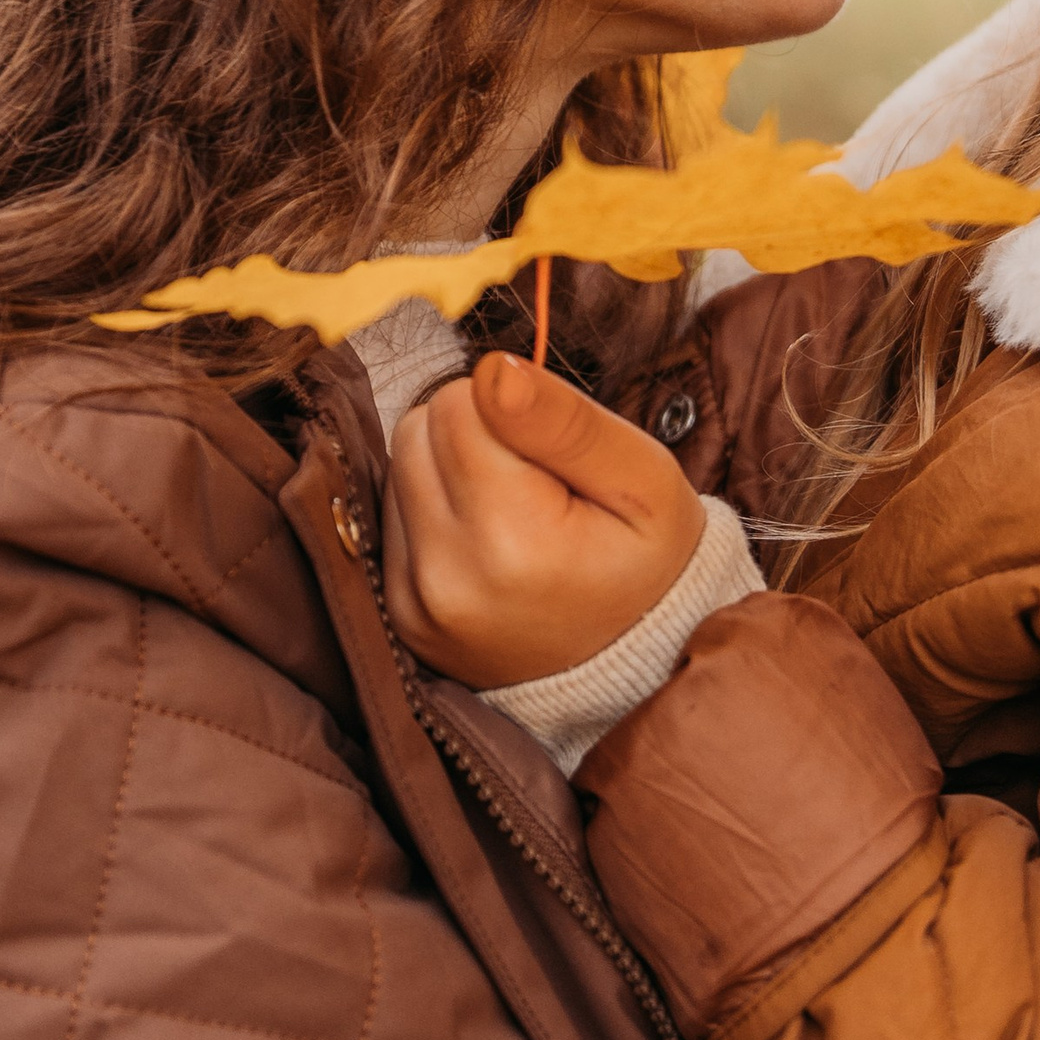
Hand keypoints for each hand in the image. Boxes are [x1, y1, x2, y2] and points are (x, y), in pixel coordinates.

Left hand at [385, 352, 704, 687]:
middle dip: (475, 435)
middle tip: (538, 485)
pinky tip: (488, 543)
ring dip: (450, 471)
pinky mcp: (398, 613)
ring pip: (400, 466)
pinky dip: (436, 514)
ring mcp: (415, 603)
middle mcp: (446, 579)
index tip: (558, 461)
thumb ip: (566, 420)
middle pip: (419, 429)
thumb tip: (493, 369)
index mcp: (514, 542)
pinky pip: (394, 516)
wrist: (631, 670)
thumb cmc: (646, 563)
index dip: (513, 411)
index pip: (460, 403)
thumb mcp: (645, 481)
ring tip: (514, 513)